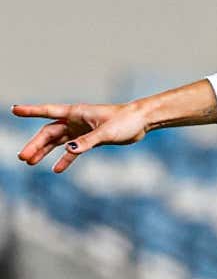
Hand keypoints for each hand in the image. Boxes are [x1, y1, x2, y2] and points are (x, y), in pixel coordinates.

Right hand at [13, 103, 150, 172]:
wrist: (142, 121)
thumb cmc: (125, 120)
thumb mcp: (106, 132)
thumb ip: (87, 142)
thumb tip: (68, 150)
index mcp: (77, 113)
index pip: (48, 111)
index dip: (31, 111)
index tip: (14, 109)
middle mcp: (76, 120)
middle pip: (49, 132)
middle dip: (35, 144)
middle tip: (23, 157)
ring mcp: (82, 130)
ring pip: (58, 142)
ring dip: (45, 152)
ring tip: (30, 162)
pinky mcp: (90, 139)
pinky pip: (73, 150)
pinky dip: (65, 159)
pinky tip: (57, 169)